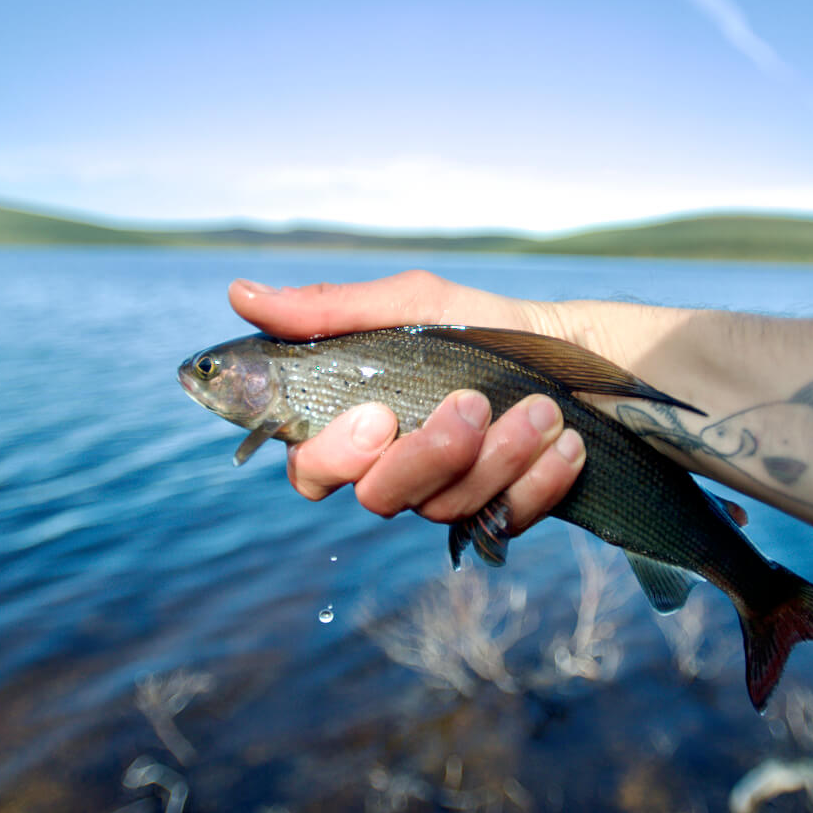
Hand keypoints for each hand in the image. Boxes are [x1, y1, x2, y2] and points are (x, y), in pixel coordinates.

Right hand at [229, 270, 585, 536]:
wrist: (571, 348)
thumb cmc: (478, 325)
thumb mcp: (409, 303)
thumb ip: (329, 309)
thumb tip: (242, 293)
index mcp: (356, 425)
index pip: (310, 469)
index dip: (333, 456)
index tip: (378, 416)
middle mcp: (395, 471)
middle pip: (377, 498)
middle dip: (429, 454)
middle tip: (473, 405)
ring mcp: (447, 497)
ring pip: (447, 507)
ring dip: (499, 454)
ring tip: (541, 408)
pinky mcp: (501, 515)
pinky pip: (506, 519)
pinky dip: (538, 479)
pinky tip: (564, 442)